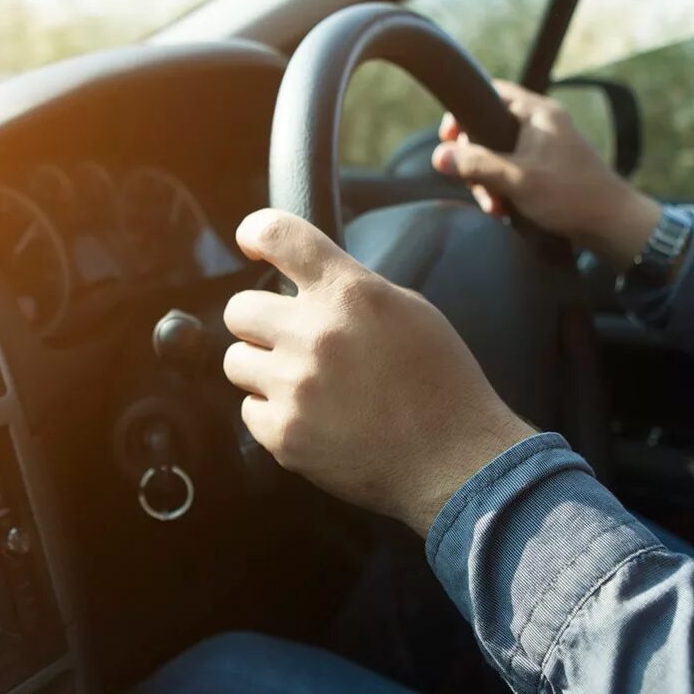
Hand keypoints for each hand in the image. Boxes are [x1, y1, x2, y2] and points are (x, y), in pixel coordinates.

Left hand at [222, 209, 535, 534]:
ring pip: (236, 361)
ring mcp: (295, 387)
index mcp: (350, 293)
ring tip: (305, 384)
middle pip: (239, 309)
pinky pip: (249, 411)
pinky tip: (312, 418)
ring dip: (262, 369)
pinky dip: (273, 414)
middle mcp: (314, 334)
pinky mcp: (284, 435)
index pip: (278, 234)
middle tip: (289, 339)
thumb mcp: (409, 311)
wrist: (457, 462)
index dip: (255, 232)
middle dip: (260, 322)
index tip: (251, 242)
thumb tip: (308, 280)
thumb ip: (353, 289)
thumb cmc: (442, 384)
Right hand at [431, 80, 661, 267]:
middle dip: (475, 160)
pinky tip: (505, 210)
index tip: (450, 138)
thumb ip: (477, 165)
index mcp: (538, 113)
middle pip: (489, 128)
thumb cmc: (571, 196)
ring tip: (494, 206)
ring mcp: (546, 147)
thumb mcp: (517, 179)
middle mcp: (542, 124)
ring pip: (499, 155)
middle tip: (473, 184)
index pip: (491, 92)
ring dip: (489, 181)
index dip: (465, 112)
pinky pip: (513, 171)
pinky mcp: (548, 170)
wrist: (612, 224)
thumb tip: (439, 156)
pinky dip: (504, 189)